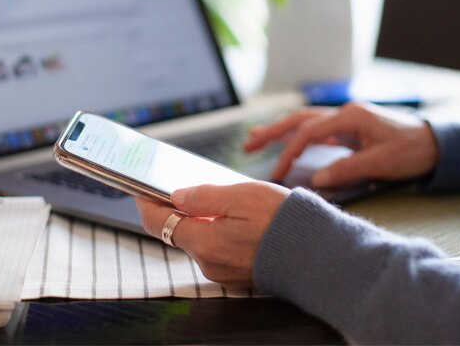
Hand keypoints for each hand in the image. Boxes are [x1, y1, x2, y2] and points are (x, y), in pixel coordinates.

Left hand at [135, 182, 288, 287]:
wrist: (318, 254)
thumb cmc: (284, 223)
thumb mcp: (242, 196)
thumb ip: (204, 197)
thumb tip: (177, 196)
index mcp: (204, 242)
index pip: (159, 223)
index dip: (146, 203)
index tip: (141, 189)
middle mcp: (208, 262)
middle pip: (178, 231)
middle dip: (178, 209)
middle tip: (183, 185)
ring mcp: (222, 271)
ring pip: (199, 240)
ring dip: (202, 220)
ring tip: (218, 198)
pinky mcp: (237, 274)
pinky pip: (218, 249)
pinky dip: (218, 232)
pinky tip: (234, 217)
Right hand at [244, 102, 438, 188]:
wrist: (436, 143)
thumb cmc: (412, 150)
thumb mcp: (381, 162)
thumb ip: (347, 169)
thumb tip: (316, 179)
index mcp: (350, 116)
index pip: (308, 132)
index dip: (289, 152)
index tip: (276, 173)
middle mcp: (344, 113)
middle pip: (299, 119)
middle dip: (271, 132)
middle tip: (247, 145)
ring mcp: (346, 120)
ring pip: (305, 122)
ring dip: (280, 131)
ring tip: (255, 140)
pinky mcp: (350, 129)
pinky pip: (316, 130)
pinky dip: (298, 137)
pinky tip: (287, 145)